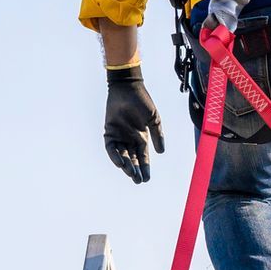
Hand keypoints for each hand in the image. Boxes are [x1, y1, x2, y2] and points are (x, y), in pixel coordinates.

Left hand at [103, 64, 164, 182]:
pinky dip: (115, 156)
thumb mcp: (154, 119)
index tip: (147, 179)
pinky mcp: (109, 131)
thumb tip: (161, 152)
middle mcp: (129, 139)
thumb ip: (157, 135)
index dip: (145, 167)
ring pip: (122, 155)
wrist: (128, 88)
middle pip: (132, 159)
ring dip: (126, 165)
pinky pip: (111, 147)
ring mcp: (119, 136)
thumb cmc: (142, 101)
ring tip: (131, 174)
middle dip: (136, 170)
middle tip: (138, 180)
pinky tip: (121, 163)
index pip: (143, 156)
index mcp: (141, 137)